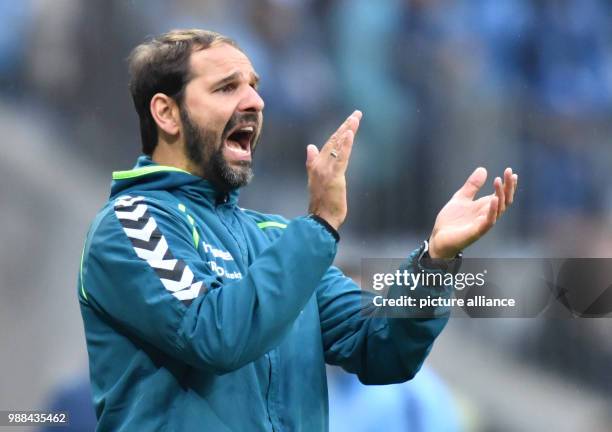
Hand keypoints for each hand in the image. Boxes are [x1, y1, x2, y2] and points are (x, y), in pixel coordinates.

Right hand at [306, 110, 361, 229]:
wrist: (320, 218)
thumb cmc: (322, 203)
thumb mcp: (316, 181)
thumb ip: (313, 162)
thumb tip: (310, 146)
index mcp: (316, 165)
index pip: (329, 144)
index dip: (338, 132)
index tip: (348, 122)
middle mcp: (319, 164)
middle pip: (334, 141)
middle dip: (346, 126)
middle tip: (356, 114)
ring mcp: (326, 170)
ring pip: (338, 146)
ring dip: (347, 130)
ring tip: (355, 118)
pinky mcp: (334, 176)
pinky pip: (341, 157)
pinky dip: (346, 144)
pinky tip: (350, 133)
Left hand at [428, 167, 517, 258]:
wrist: (439, 237)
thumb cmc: (451, 220)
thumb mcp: (461, 197)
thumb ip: (472, 186)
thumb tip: (483, 169)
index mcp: (484, 207)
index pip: (501, 194)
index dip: (507, 184)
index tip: (509, 171)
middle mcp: (487, 214)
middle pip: (504, 200)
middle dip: (508, 187)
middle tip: (509, 172)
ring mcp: (483, 223)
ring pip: (499, 209)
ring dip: (500, 195)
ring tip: (498, 181)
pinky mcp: (477, 231)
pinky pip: (489, 221)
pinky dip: (493, 210)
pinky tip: (494, 199)